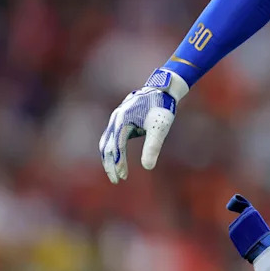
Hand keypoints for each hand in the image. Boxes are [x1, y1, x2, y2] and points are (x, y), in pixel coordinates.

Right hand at [98, 68, 188, 183]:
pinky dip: (113, 150)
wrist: (162, 90)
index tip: (123, 177)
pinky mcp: (120, 120)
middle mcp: (116, 119)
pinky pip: (112, 137)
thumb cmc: (162, 108)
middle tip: (116, 180)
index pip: (117, 147)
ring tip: (116, 173)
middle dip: (110, 164)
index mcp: (122, 121)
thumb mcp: (160, 128)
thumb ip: (153, 147)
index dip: (119, 163)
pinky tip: (118, 159)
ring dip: (109, 158)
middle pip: (107, 146)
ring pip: (107, 142)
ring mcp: (116, 119)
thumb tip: (148, 167)